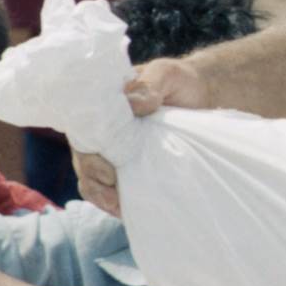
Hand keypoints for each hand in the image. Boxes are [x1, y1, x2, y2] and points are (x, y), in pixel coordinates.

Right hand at [75, 58, 210, 215]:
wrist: (202, 92)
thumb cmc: (179, 81)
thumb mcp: (166, 75)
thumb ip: (150, 86)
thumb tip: (133, 105)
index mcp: (102, 107)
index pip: (83, 133)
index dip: (90, 155)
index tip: (109, 172)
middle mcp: (101, 130)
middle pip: (85, 159)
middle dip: (95, 181)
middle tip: (115, 197)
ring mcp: (113, 148)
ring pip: (92, 177)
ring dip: (101, 195)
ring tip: (118, 209)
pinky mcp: (129, 163)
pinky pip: (111, 185)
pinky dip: (113, 199)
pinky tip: (124, 210)